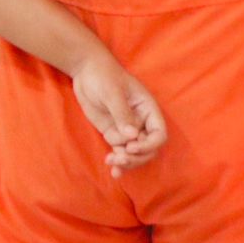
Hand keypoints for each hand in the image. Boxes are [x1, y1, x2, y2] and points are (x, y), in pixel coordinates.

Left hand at [69, 56, 167, 177]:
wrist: (85, 70)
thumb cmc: (104, 75)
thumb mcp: (113, 92)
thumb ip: (122, 114)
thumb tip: (132, 136)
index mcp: (148, 110)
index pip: (158, 134)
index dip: (148, 144)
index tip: (130, 146)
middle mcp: (141, 121)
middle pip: (148, 148)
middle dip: (136, 157)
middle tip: (120, 158)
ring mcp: (126, 128)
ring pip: (133, 153)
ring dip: (126, 162)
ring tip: (112, 163)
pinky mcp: (112, 132)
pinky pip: (119, 150)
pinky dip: (118, 162)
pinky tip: (113, 172)